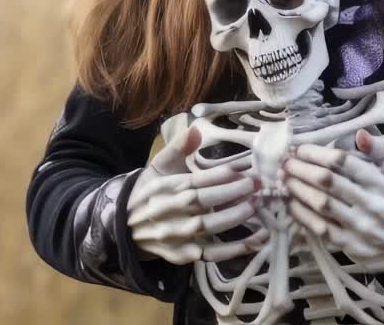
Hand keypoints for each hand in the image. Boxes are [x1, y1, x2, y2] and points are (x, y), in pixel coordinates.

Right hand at [127, 126, 268, 264]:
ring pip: (205, 227)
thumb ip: (178, 147)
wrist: (126, 227)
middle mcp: (168, 211)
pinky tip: (257, 239)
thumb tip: (195, 129)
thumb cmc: (150, 193)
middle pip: (201, 201)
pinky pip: (210, 254)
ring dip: (232, 217)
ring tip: (255, 206)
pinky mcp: (183, 255)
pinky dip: (234, 249)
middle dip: (231, 193)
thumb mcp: (158, 166)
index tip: (242, 169)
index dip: (219, 175)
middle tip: (256, 185)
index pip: (194, 180)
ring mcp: (175, 235)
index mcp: (165, 188)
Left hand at [282, 130, 383, 280]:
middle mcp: (371, 205)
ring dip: (297, 191)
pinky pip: (321, 231)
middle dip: (300, 169)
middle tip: (285, 162)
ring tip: (285, 180)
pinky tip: (293, 206)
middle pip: (326, 182)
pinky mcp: (353, 248)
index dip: (316, 153)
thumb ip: (383, 151)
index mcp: (383, 183)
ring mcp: (361, 229)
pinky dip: (303, 217)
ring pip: (320, 206)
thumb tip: (359, 134)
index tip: (300, 148)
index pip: (342, 162)